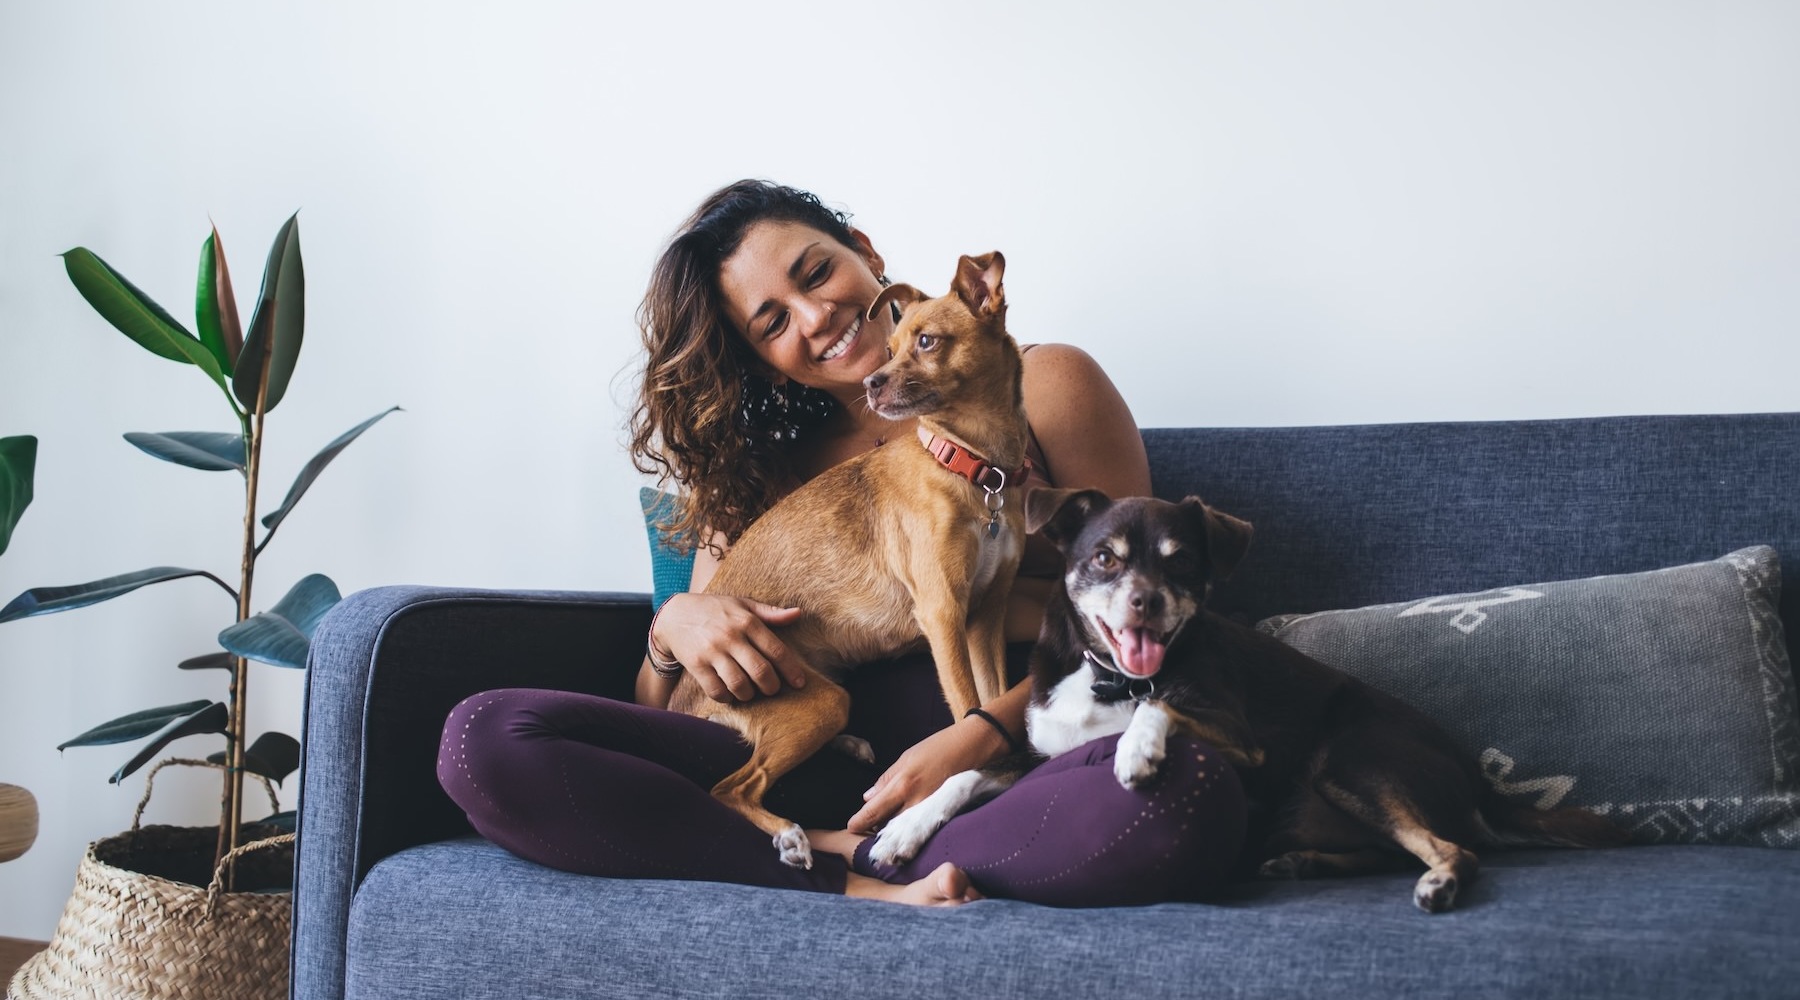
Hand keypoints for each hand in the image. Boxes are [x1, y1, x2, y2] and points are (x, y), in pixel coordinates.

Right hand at [653, 592, 808, 702]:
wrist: (674, 615)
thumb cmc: (715, 610)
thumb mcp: (742, 604)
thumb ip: (770, 613)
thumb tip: (798, 614)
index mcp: (747, 621)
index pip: (776, 650)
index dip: (791, 670)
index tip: (799, 683)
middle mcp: (731, 636)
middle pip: (761, 671)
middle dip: (772, 687)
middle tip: (772, 689)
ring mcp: (712, 652)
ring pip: (739, 685)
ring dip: (749, 695)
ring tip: (751, 692)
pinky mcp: (696, 665)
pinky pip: (716, 690)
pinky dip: (727, 697)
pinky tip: (730, 693)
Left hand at [847, 715, 1002, 833]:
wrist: (974, 745)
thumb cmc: (939, 747)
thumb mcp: (907, 757)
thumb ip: (887, 779)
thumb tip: (868, 798)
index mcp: (903, 784)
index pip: (874, 811)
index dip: (860, 822)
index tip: (851, 827)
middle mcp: (916, 801)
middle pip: (888, 827)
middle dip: (876, 833)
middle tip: (866, 836)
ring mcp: (932, 810)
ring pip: (905, 831)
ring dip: (894, 835)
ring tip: (885, 839)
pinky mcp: (945, 814)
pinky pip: (923, 828)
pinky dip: (912, 832)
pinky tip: (908, 833)